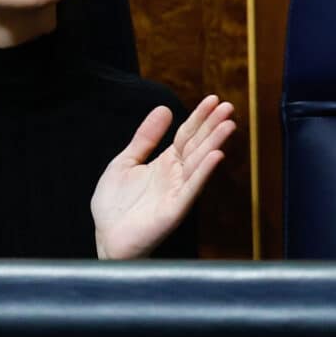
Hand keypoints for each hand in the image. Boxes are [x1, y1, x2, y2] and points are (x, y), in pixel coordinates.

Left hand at [91, 95, 235, 258]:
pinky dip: (204, 172)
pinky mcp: (174, 210)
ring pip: (199, 163)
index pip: (186, 135)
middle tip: (229, 106)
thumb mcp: (125, 161)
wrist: (106, 238)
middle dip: (213, 126)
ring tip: (228, 125)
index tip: (213, 99)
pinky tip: (216, 156)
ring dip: (214, 144)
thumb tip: (164, 109)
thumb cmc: (115, 204)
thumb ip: (145, 137)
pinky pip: (192, 188)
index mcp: (164, 163)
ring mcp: (176, 192)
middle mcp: (175, 175)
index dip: (199, 117)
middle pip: (197, 146)